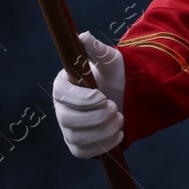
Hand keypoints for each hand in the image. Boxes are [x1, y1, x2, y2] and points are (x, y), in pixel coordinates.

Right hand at [52, 31, 125, 157]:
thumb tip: (83, 36)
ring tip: (120, 118)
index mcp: (63, 85)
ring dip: (104, 130)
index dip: (82, 99)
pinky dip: (104, 144)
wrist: (127, 98)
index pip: (63, 95)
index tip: (102, 96)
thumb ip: (97, 50)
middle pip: (67, 120)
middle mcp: (61, 108)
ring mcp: (68, 129)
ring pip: (78, 138)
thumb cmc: (115, 76)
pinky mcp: (78, 146)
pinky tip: (118, 134)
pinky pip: (85, 152)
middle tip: (115, 108)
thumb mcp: (110, 61)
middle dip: (96, 117)